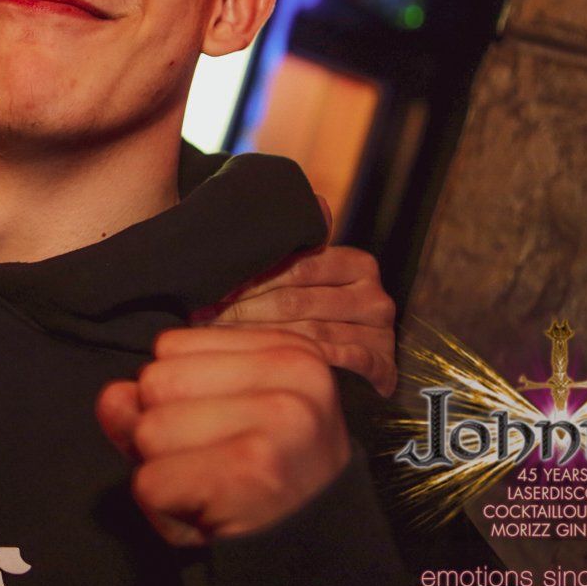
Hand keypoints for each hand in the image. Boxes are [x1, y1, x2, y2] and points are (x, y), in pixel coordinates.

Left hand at [97, 327, 350, 545]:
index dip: (176, 402)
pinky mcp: (252, 469)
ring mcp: (277, 418)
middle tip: (218, 472)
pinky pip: (150, 483)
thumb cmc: (265, 490)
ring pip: (148, 431)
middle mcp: (293, 373)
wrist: (321, 567)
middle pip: (154, 383)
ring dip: (165, 476)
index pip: (169, 348)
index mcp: (288, 351)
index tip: (226, 438)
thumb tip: (114, 398)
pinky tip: (211, 521)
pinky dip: (165, 514)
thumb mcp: (218, 424)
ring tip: (216, 494)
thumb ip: (158, 399)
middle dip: (165, 436)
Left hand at [201, 238, 397, 397]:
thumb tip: (289, 208)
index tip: (210, 287)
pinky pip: (341, 361)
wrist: (347, 376)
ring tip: (218, 339)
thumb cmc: (309, 315)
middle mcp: (374, 295)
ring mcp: (381, 332)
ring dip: (259, 337)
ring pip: (310, 333)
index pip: (297, 268)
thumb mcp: (300, 277)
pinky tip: (271, 361)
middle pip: (297, 301)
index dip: (249, 278)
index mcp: (356, 264)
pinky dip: (307, 360)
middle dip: (243, 310)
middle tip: (202, 316)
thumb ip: (290, 246)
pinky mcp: (384, 365)